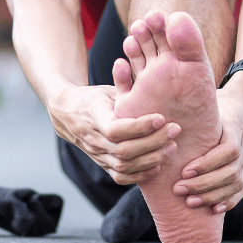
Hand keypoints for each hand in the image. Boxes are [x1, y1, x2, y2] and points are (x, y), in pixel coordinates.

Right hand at [48, 84, 180, 184]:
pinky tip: (158, 165)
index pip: (116, 129)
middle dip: (153, 142)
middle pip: (124, 150)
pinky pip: (121, 177)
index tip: (161, 118)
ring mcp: (97, 155)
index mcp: (94, 118)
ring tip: (171, 146)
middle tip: (175, 130)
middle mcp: (93, 140)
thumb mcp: (106, 90)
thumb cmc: (93, 99)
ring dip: (151, 159)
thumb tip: (132, 64)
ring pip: (124, 166)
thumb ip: (122, 85)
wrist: (68, 115)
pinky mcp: (102, 165)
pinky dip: (141, 175)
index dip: (140, 127)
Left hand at [174, 78, 242, 212]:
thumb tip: (163, 112)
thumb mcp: (210, 101)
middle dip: (204, 184)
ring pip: (235, 183)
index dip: (207, 163)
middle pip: (230, 172)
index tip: (185, 171)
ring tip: (190, 201)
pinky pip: (241, 190)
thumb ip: (192, 108)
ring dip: (212, 195)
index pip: (227, 151)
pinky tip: (213, 209)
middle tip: (179, 189)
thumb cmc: (219, 104)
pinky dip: (228, 201)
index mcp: (235, 128)